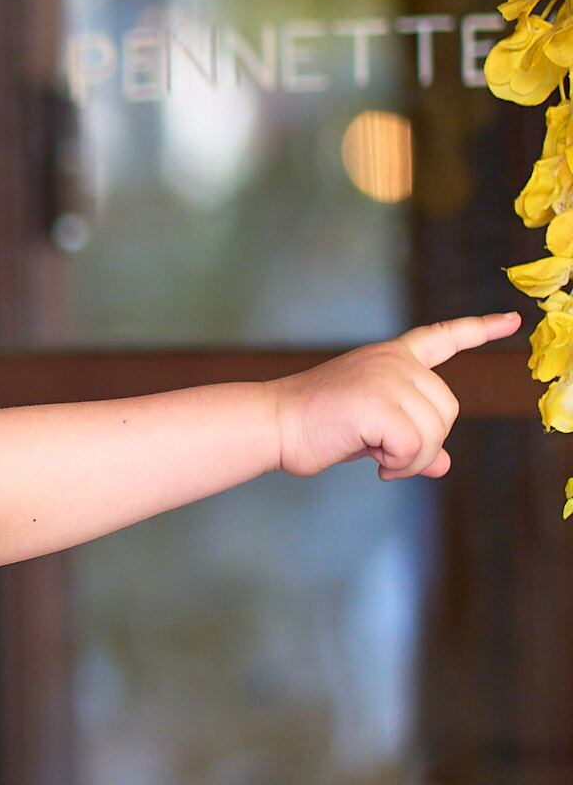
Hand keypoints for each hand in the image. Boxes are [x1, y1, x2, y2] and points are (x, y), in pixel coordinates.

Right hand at [273, 314, 520, 483]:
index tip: (512, 320)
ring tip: (378, 456)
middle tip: (386, 454)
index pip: (442, 337)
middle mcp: (394, 361)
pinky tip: (375, 461)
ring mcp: (387, 378)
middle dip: (424, 442)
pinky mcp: (378, 403)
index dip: (479, 329)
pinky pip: (416, 447)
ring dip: (411, 458)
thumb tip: (444, 464)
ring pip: (434, 432)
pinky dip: (400, 464)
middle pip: (448, 409)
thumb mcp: (374, 431)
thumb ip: (411, 440)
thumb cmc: (316, 426)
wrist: (273, 424)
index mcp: (392, 357)